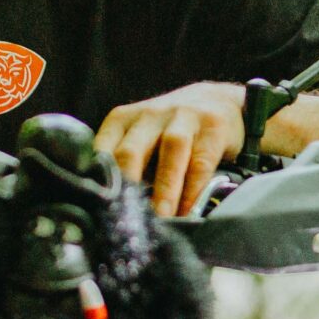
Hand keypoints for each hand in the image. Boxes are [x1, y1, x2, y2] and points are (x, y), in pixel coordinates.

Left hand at [95, 82, 245, 216]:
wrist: (218, 100)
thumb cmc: (169, 131)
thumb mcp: (141, 141)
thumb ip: (127, 168)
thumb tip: (115, 211)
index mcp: (122, 120)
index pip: (102, 151)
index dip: (100, 182)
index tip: (102, 210)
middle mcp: (148, 115)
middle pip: (131, 150)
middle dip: (129, 186)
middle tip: (128, 218)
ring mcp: (182, 116)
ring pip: (170, 151)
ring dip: (165, 189)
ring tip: (161, 218)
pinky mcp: (212, 126)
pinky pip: (201, 162)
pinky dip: (194, 190)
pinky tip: (189, 211)